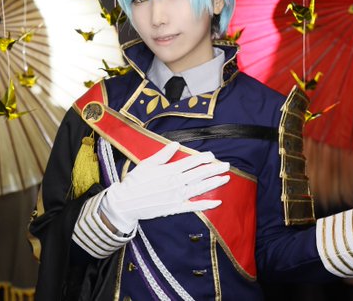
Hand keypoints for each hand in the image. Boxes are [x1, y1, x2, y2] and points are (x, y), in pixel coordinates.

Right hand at [100, 141, 229, 233]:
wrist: (126, 203)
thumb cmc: (134, 181)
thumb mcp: (147, 163)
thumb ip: (163, 154)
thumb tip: (176, 144)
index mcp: (170, 170)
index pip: (191, 162)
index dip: (203, 158)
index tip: (212, 155)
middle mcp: (176, 183)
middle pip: (200, 174)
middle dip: (215, 169)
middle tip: (227, 165)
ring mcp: (177, 196)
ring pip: (200, 188)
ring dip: (214, 183)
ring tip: (226, 178)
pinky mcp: (175, 208)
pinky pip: (194, 206)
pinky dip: (206, 204)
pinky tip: (217, 201)